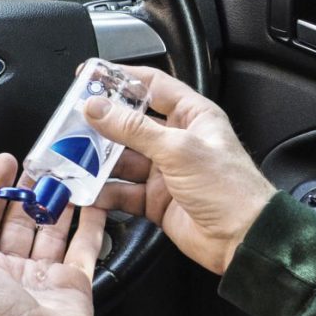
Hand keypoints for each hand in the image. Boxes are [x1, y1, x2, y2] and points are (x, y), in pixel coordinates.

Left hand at [0, 153, 106, 315]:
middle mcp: (11, 271)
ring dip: (58, 202)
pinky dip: (91, 224)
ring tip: (67, 175)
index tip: (6, 163)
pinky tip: (95, 202)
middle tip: (42, 163)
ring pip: (52, 231)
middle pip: (20, 221)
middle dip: (29, 191)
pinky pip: (84, 248)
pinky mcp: (74, 284)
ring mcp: (44, 277)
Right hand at [85, 66, 275, 274]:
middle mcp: (177, 140)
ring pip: (122, 159)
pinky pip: (123, 191)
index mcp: (192, 116)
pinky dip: (105, 192)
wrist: (243, 239)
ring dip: (98, 159)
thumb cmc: (230, 189)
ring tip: (73, 156)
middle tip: (72, 121)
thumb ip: (134, 129)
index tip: (91, 76)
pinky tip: (88, 189)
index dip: (121, 78)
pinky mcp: (156, 200)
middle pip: (130, 123)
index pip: (152, 85)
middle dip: (101, 123)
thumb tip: (99, 108)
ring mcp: (165, 171)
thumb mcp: (179, 149)